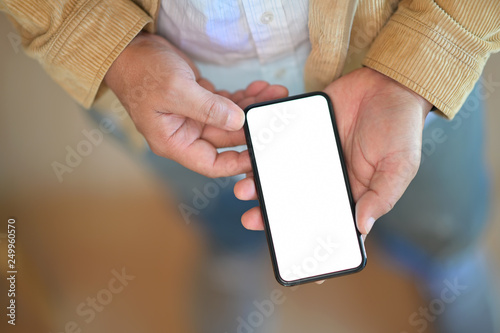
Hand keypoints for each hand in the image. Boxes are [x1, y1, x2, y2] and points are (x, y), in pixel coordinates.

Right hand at [104, 32, 286, 177]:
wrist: (131, 50)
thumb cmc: (141, 72)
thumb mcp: (175, 90)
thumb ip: (208, 109)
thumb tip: (238, 121)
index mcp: (174, 142)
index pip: (211, 164)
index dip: (237, 162)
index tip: (261, 153)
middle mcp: (186, 133)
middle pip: (227, 138)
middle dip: (252, 125)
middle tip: (275, 114)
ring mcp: (194, 118)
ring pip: (231, 119)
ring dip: (252, 107)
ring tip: (274, 95)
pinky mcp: (201, 102)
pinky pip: (228, 104)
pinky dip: (243, 97)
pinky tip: (259, 88)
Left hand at [234, 67, 431, 233]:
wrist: (387, 82)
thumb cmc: (400, 127)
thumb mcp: (400, 165)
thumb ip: (382, 196)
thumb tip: (362, 226)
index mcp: (351, 191)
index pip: (329, 223)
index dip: (313, 242)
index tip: (293, 259)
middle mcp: (327, 177)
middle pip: (296, 202)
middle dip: (272, 214)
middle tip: (251, 219)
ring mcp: (311, 155)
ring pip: (281, 176)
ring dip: (261, 184)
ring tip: (244, 190)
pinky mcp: (301, 132)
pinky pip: (278, 145)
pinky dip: (263, 153)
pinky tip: (249, 160)